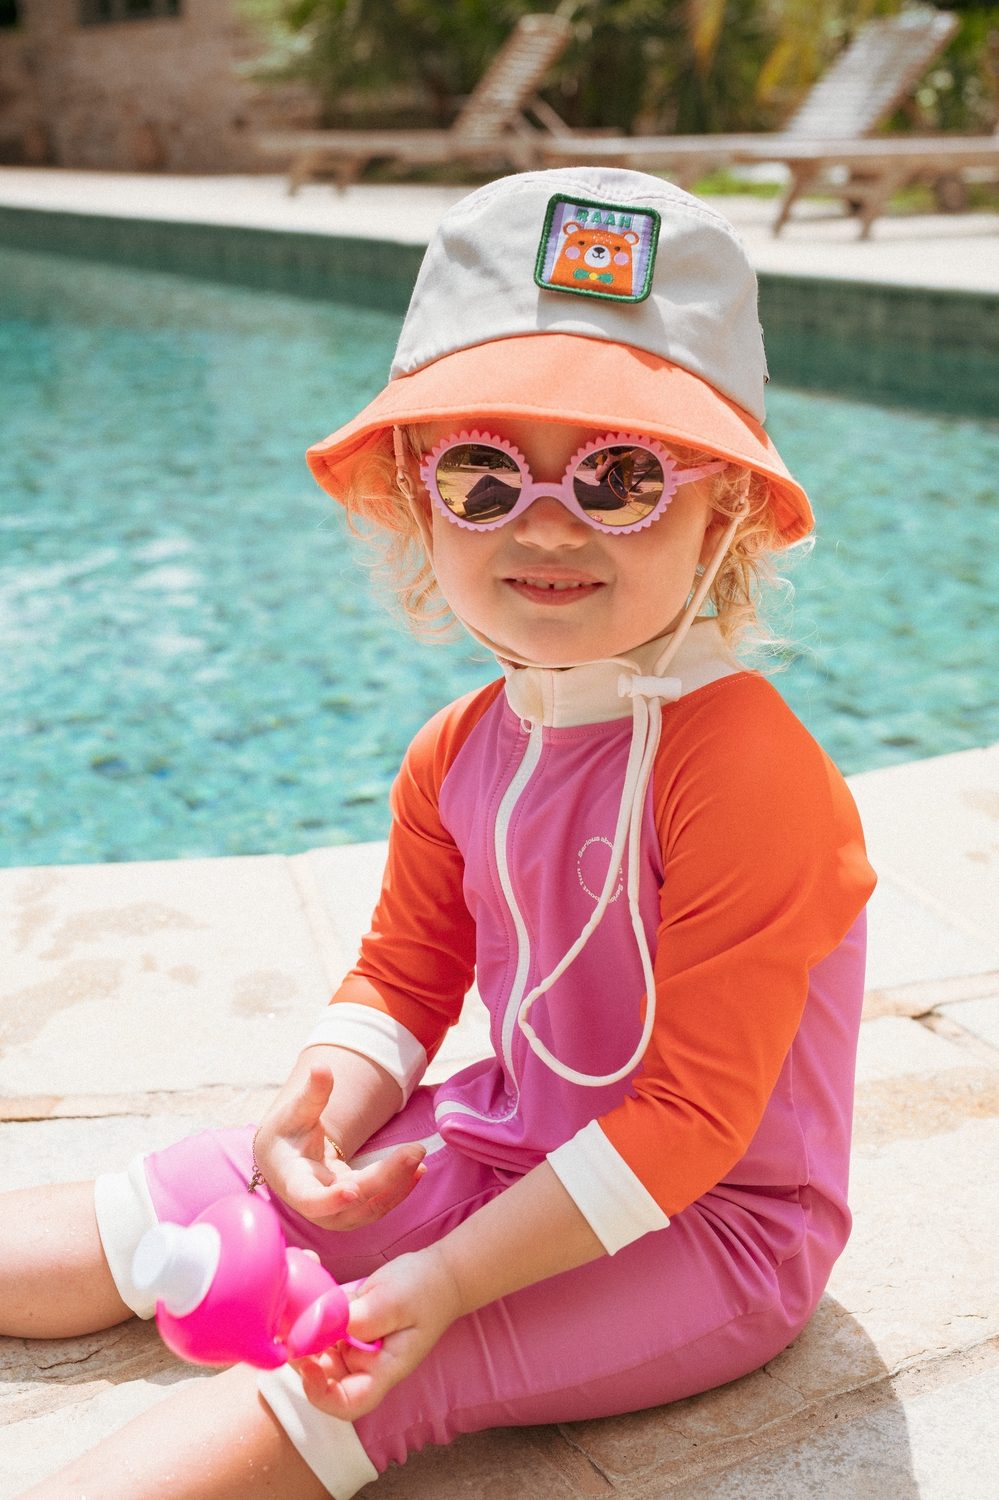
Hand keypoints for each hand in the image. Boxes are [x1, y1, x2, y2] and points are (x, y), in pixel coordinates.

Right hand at [252, 1062, 425, 1230]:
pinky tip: (418, 1171)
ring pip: (371, 1208)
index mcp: (294, 1183)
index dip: (329, 1200)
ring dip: (398, 1185)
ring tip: (419, 1157)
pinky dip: (400, 1189)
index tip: (351, 1192)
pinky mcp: (354, 1209)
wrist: (287, 1159)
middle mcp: (316, 1206)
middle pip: (354, 1202)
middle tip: (415, 1151)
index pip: (310, 1200)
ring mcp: (336, 1213)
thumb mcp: (296, 1112)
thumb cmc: (288, 1133)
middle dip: (386, 1178)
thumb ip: (313, 1093)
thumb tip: (321, 1066)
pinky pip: (379, 1205)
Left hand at [297, 1245, 461, 1419]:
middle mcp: (364, 1363)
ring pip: (316, 1346)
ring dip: (300, 1321)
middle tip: (287, 1317)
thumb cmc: (425, 1290)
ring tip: (294, 1285)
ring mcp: (355, 1344)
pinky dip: (311, 1300)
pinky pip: (323, 1320)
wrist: (440, 1273)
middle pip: (322, 1375)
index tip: (305, 1363)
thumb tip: (318, 1326)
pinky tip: (310, 1265)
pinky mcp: (349, 1323)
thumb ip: (360, 1318)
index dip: (320, 1393)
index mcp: (382, 1369)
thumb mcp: (394, 1301)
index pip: (347, 1403)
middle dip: (300, 1350)